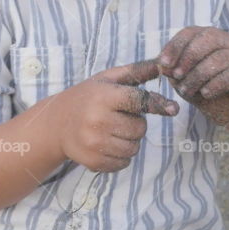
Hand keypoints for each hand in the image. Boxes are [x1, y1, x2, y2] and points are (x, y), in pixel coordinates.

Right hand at [46, 60, 178, 172]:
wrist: (56, 124)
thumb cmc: (87, 97)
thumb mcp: (107, 79)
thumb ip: (136, 72)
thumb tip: (163, 66)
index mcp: (103, 97)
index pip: (139, 101)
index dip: (157, 104)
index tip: (173, 109)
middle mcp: (97, 120)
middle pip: (140, 129)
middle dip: (136, 124)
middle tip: (119, 118)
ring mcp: (94, 143)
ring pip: (134, 148)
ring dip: (130, 141)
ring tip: (112, 131)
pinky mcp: (93, 161)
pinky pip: (123, 163)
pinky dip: (121, 156)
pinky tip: (107, 144)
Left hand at [158, 27, 228, 125]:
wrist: (228, 110)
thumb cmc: (203, 88)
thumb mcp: (183, 78)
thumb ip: (173, 70)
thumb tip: (162, 65)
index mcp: (209, 36)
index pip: (190, 32)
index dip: (174, 46)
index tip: (163, 63)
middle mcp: (228, 41)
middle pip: (207, 39)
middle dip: (188, 58)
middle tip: (176, 76)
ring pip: (218, 59)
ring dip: (197, 77)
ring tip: (187, 91)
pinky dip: (215, 85)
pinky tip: (205, 93)